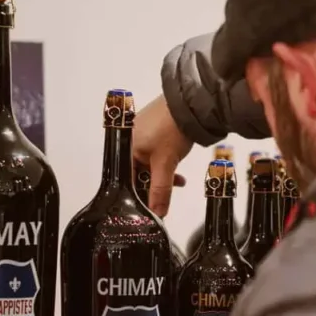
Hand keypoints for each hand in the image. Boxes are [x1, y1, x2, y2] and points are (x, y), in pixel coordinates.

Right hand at [133, 94, 191, 215]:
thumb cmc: (171, 130)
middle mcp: (128, 140)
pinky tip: (177, 168)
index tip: (150, 207)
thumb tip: (158, 213)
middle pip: (136, 171)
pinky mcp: (154, 128)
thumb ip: (160, 191)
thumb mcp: (165, 164)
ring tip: (177, 181)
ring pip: (147, 162)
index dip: (138, 195)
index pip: (125, 179)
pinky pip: (154, 152)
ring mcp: (141, 132)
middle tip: (166, 195)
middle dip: (153, 184)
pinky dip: (165, 162)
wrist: (190, 102)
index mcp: (124, 148)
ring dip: (162, 174)